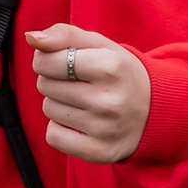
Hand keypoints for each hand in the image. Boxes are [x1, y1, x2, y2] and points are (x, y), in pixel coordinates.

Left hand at [28, 20, 151, 164]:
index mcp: (110, 67)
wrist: (156, 110)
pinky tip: (80, 122)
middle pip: (45, 85)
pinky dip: (60, 128)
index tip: (62, 62)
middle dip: (54, 80)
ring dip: (58, 103)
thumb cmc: (119, 72)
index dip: (46, 59)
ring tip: (83, 101)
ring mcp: (105, 129)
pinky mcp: (99, 152)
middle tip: (78, 82)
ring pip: (49, 109)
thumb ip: (64, 34)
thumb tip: (31, 38)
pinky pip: (53, 136)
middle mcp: (109, 100)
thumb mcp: (100, 45)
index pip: (47, 61)